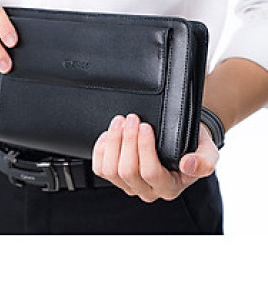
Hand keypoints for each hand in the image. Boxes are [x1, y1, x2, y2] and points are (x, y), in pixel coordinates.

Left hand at [92, 114, 218, 201]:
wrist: (180, 142)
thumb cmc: (192, 147)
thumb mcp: (208, 152)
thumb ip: (204, 161)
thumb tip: (188, 165)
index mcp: (169, 187)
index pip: (150, 172)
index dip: (144, 148)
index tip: (145, 125)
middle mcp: (147, 190)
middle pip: (127, 171)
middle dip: (127, 140)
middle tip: (131, 119)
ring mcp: (129, 185)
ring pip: (111, 170)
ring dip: (113, 142)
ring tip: (120, 122)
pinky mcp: (115, 177)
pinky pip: (100, 169)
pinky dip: (101, 150)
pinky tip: (109, 135)